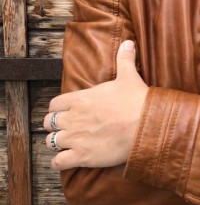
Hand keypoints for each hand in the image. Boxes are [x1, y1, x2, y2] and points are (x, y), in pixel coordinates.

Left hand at [43, 40, 147, 170]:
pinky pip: (58, 162)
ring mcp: (76, 138)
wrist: (146, 125)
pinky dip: (59, 162)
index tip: (64, 112)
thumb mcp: (129, 76)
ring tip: (65, 144)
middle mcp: (73, 118)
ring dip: (56, 143)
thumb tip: (128, 42)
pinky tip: (66, 160)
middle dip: (54, 126)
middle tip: (64, 128)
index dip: (57, 109)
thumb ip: (124, 59)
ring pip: (51, 142)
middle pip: (48, 123)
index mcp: (81, 99)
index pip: (54, 104)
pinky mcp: (82, 156)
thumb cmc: (137, 101)